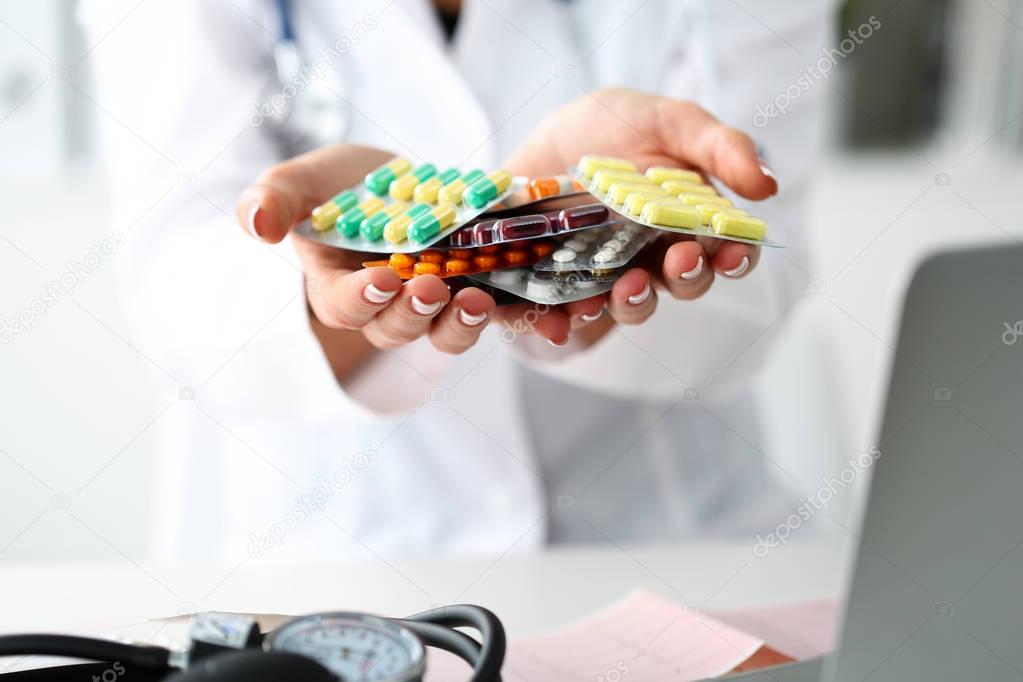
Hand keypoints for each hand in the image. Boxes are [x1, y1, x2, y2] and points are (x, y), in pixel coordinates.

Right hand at [234, 144, 588, 361]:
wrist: (399, 182)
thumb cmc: (342, 186)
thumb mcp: (305, 181)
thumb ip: (275, 200)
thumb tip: (255, 224)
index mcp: (339, 288)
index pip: (344, 308)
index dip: (362, 300)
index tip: (382, 279)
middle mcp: (386, 308)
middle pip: (396, 329)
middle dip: (415, 313)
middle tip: (433, 288)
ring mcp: (433, 305)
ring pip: (443, 332)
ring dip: (461, 324)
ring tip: (480, 300)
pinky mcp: (474, 292)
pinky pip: (491, 313)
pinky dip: (509, 313)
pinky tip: (530, 304)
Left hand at [504, 88, 776, 333]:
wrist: (548, 136)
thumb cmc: (616, 125)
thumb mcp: (669, 121)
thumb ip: (720, 147)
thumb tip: (768, 187)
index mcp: (692, 222)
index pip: (726, 250)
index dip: (735, 257)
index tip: (732, 252)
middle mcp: (657, 256)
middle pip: (683, 283)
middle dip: (686, 276)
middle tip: (679, 260)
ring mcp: (612, 276)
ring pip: (631, 305)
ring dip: (634, 303)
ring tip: (624, 287)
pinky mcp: (562, 288)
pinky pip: (564, 316)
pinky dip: (561, 325)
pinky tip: (556, 324)